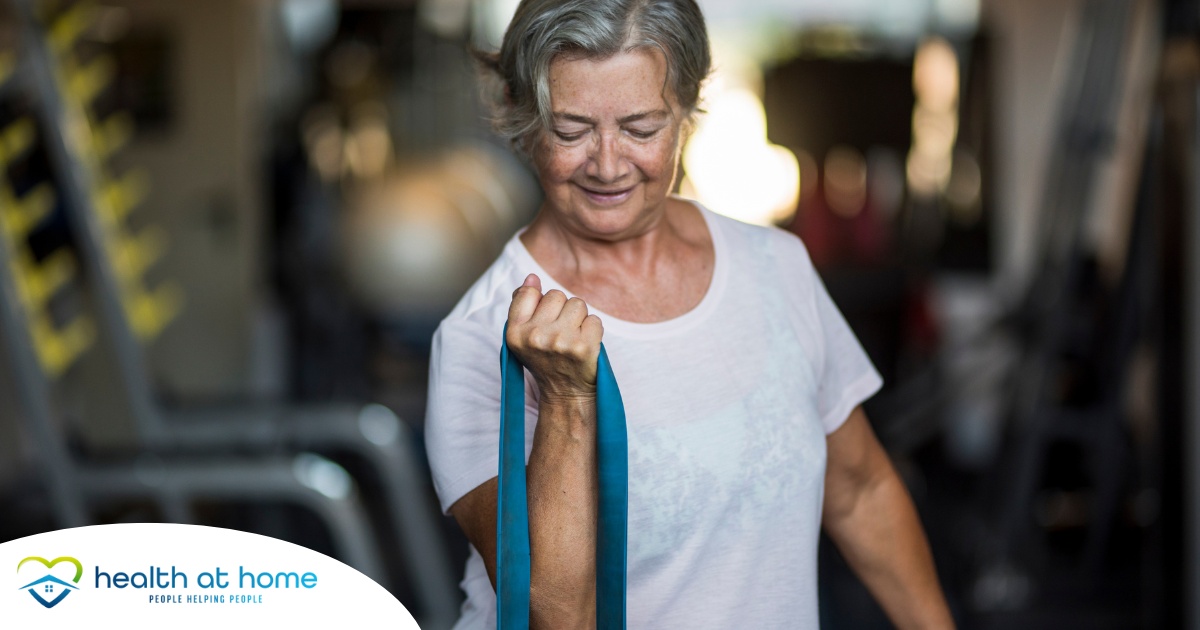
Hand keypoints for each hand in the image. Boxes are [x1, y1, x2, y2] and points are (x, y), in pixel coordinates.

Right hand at [506, 273, 602, 403]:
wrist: (566, 393)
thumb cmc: (546, 359)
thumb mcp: (524, 336)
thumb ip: (523, 304)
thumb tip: (532, 277)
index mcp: (514, 332)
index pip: (529, 292)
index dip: (541, 302)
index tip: (544, 320)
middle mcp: (535, 337)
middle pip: (556, 295)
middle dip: (562, 309)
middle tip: (560, 333)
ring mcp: (560, 341)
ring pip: (577, 304)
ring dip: (579, 318)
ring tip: (572, 337)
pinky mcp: (583, 347)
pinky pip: (595, 320)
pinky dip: (593, 331)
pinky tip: (584, 345)